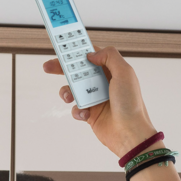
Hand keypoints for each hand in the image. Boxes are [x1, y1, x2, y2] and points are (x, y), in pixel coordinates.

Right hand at [43, 46, 157, 157]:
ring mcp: (96, 98)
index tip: (64, 48)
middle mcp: (103, 83)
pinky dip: (77, 110)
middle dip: (62, 68)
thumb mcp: (125, 73)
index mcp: (112, 72)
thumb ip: (109, 57)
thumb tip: (92, 54)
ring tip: (68, 96)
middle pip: (78, 71)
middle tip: (49, 66)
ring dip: (66, 91)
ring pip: (73, 89)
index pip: (93, 56)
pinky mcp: (90, 113)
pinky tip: (86, 114)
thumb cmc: (131, 104)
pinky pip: (76, 108)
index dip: (79, 51)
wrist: (130, 133)